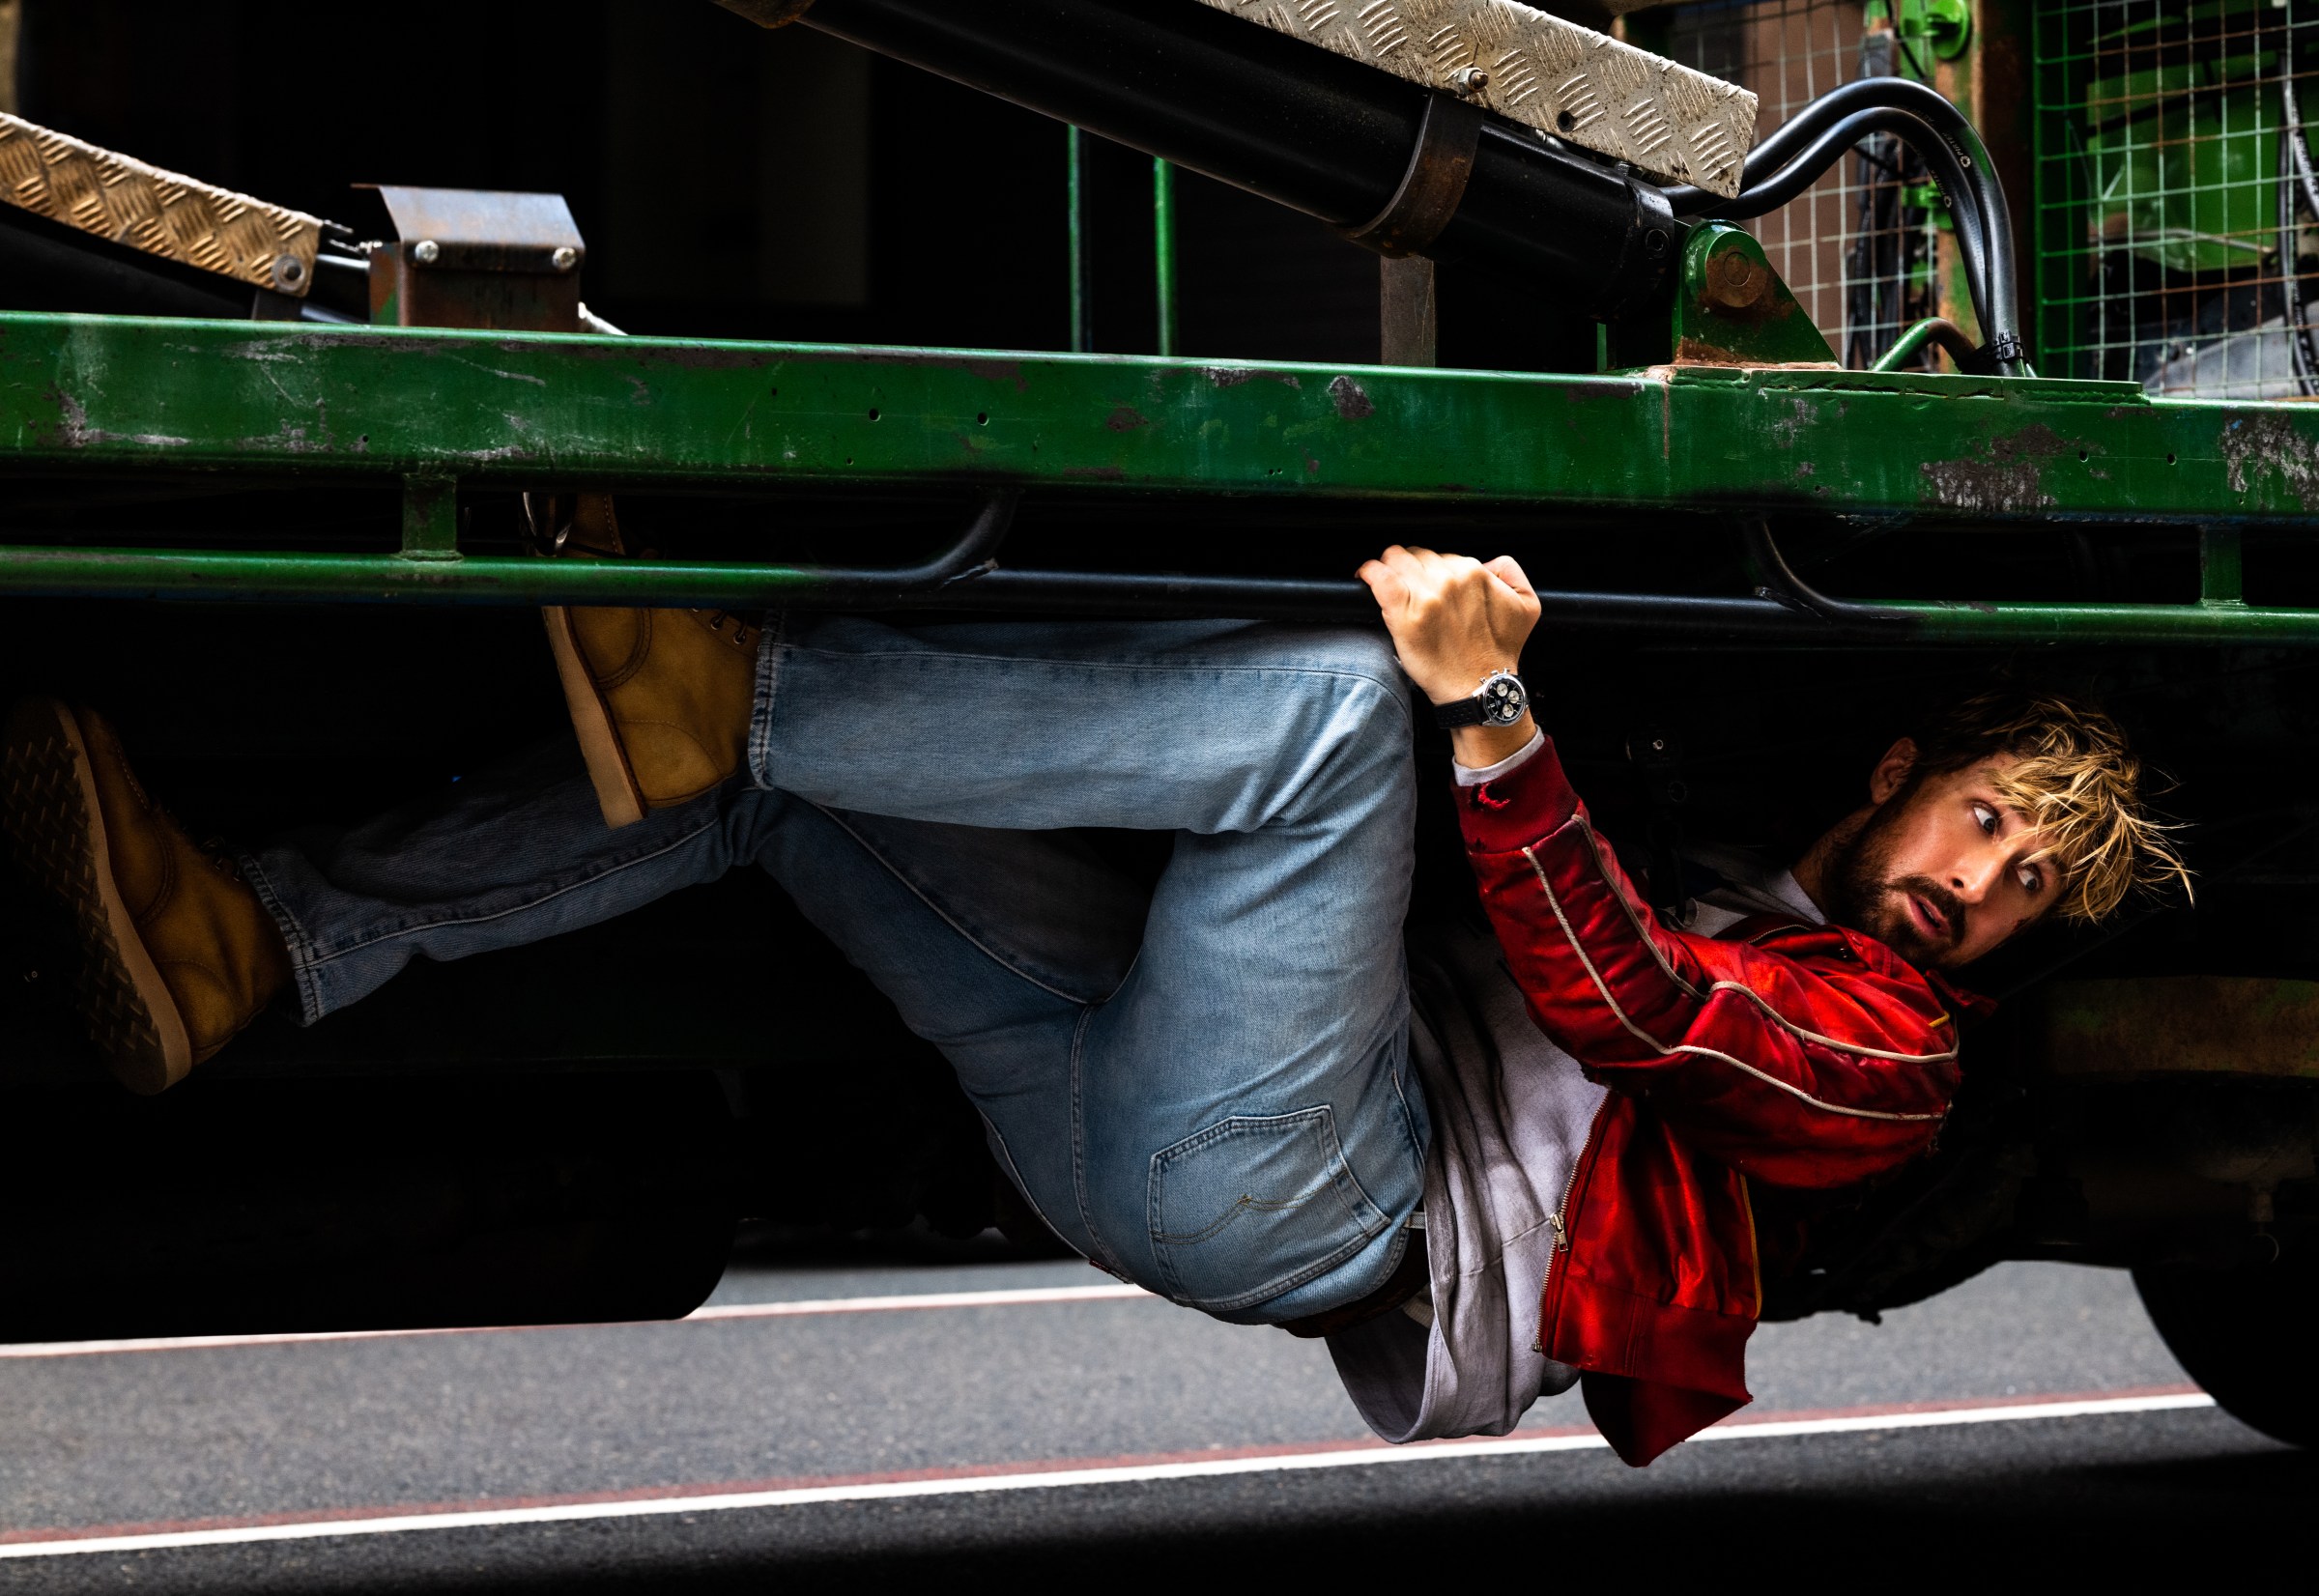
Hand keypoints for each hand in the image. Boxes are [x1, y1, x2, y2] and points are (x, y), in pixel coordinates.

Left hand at [1357, 544, 1541, 767]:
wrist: (1480, 688)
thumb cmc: (1499, 652)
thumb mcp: (1527, 605)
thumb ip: (1511, 571)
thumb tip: (1487, 562)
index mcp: (1475, 573)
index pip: (1443, 556)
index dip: (1433, 570)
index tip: (1429, 585)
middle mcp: (1451, 580)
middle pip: (1417, 556)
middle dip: (1412, 568)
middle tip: (1410, 589)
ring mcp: (1426, 596)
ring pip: (1395, 559)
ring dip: (1389, 568)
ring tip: (1387, 582)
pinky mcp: (1404, 614)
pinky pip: (1378, 577)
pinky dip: (1369, 572)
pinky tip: (1366, 575)